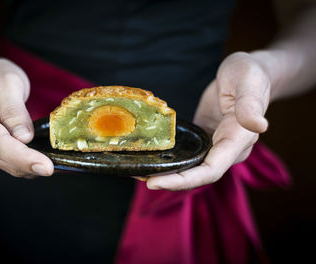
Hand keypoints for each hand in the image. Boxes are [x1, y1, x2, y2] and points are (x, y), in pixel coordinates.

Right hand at [0, 52, 53, 176]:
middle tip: (58, 165)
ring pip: (6, 165)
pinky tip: (41, 157)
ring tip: (52, 159)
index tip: (46, 168)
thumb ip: (14, 109)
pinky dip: (25, 163)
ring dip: (29, 166)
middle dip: (30, 165)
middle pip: (2, 158)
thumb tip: (24, 138)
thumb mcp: (8, 81)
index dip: (23, 158)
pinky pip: (7, 163)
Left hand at [147, 52, 269, 189]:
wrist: (248, 73)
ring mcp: (213, 145)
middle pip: (197, 174)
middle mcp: (226, 149)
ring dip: (165, 172)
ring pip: (190, 167)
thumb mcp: (249, 83)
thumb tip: (260, 126)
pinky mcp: (203, 137)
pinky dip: (168, 158)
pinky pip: (186, 153)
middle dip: (168, 180)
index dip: (183, 180)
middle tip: (137, 175)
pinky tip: (148, 155)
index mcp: (237, 140)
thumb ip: (250, 105)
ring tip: (136, 169)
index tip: (154, 183)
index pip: (210, 170)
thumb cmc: (250, 74)